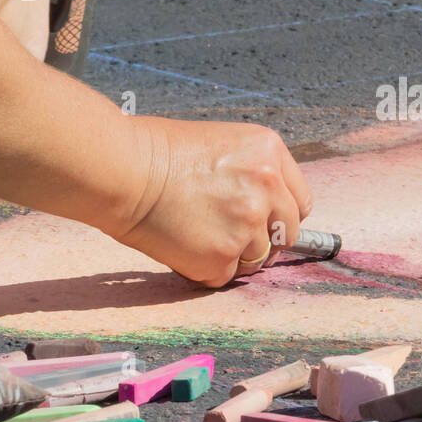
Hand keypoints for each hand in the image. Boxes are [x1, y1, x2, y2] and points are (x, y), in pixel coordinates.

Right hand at [111, 118, 313, 286]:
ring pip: (258, 259)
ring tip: (197, 236)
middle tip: (228, 235)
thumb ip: (252, 173)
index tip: (264, 221)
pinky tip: (183, 246)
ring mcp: (248, 224)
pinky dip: (206, 269)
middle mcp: (269, 187)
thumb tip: (266, 209)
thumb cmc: (156, 151)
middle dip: (263, 239)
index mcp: (270, 152)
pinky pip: (226, 276)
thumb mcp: (221, 144)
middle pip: (287, 234)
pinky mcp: (222, 257)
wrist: (121, 169)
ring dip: (233, 256)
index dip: (280, 215)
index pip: (300, 202)